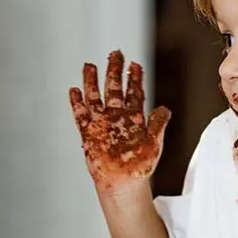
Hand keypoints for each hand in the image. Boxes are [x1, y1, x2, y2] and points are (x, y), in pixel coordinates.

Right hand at [69, 50, 169, 192]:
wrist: (124, 183)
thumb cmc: (140, 166)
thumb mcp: (154, 143)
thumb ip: (158, 124)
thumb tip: (164, 108)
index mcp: (134, 118)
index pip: (134, 92)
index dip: (134, 78)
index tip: (134, 64)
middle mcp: (116, 118)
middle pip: (114, 89)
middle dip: (114, 71)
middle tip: (115, 54)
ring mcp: (102, 125)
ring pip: (95, 98)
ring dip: (92, 82)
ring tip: (89, 65)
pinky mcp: (89, 134)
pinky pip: (81, 116)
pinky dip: (77, 103)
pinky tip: (74, 90)